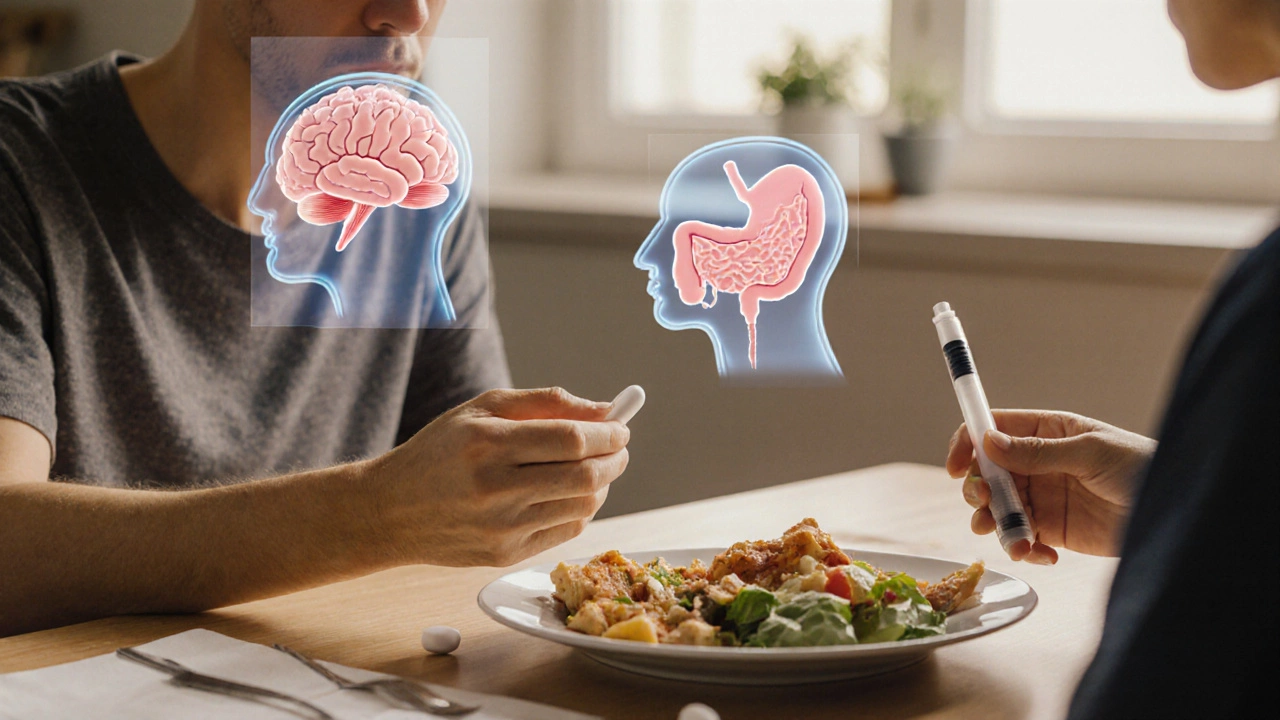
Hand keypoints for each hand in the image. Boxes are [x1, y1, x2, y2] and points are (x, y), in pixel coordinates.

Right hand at [366, 387, 629, 566]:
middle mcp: (495, 488)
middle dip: (615, 459)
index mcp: (488, 443)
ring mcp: (501, 527)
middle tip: (618, 447)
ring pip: (584, 506)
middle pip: (586, 476)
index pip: (573, 440)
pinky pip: (567, 530)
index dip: (609, 433)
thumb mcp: (483, 409)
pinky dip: (581, 508)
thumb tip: (605, 410)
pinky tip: (568, 493)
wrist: (390, 511)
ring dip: (602, 484)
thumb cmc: (441, 450)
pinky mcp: (505, 555)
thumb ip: (546, 402)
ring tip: (593, 468)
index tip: (620, 426)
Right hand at [945, 410, 1154, 562]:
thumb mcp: (1089, 452)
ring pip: (998, 509)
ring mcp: (1042, 497)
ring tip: (1017, 541)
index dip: (967, 444)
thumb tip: (988, 442)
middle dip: (979, 491)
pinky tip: (1042, 554)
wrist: (1176, 509)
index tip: (955, 467)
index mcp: (1045, 431)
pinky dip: (1022, 548)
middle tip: (987, 505)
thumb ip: (1037, 451)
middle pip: (986, 473)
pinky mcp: (1053, 530)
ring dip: (996, 526)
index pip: (991, 430)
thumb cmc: (1140, 466)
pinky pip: (1021, 539)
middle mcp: (1037, 463)